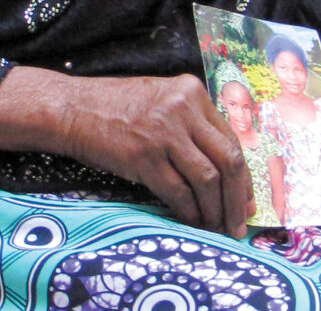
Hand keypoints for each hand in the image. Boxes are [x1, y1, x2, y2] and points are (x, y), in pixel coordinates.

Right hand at [0, 68, 253, 238]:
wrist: (73, 108)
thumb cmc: (117, 107)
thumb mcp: (162, 101)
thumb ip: (192, 123)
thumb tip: (225, 170)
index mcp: (192, 92)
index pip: (230, 138)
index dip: (243, 175)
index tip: (246, 200)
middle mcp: (184, 108)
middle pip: (228, 159)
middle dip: (237, 198)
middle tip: (239, 223)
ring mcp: (164, 131)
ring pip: (208, 179)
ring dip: (215, 211)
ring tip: (216, 229)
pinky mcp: (145, 155)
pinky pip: (178, 192)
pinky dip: (189, 212)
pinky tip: (190, 222)